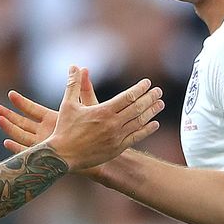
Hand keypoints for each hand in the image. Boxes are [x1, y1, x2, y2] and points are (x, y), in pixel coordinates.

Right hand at [0, 70, 106, 177]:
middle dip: (10, 115)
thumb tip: (83, 68)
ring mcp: (46, 145)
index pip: (33, 110)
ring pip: (22, 136)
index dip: (21, 103)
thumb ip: (83, 89)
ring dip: (10, 129)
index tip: (10, 94)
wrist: (101, 156)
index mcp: (54, 119)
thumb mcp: (89, 108)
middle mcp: (47, 132)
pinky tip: (7, 142)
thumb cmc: (98, 132)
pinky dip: (17, 148)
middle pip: (24, 123)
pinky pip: (29, 152)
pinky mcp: (48, 156)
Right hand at [40, 67, 162, 171]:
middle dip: (150, 98)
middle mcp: (112, 124)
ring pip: (139, 122)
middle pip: (137, 108)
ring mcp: (116, 137)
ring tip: (160, 104)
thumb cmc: (64, 129)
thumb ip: (74, 84)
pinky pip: (136, 137)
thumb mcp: (68, 104)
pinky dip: (147, 130)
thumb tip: (74, 67)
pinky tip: (154, 124)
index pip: (128, 97)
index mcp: (103, 111)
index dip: (140, 89)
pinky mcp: (117, 148)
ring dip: (152, 112)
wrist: (63, 156)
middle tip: (158, 91)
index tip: (147, 83)